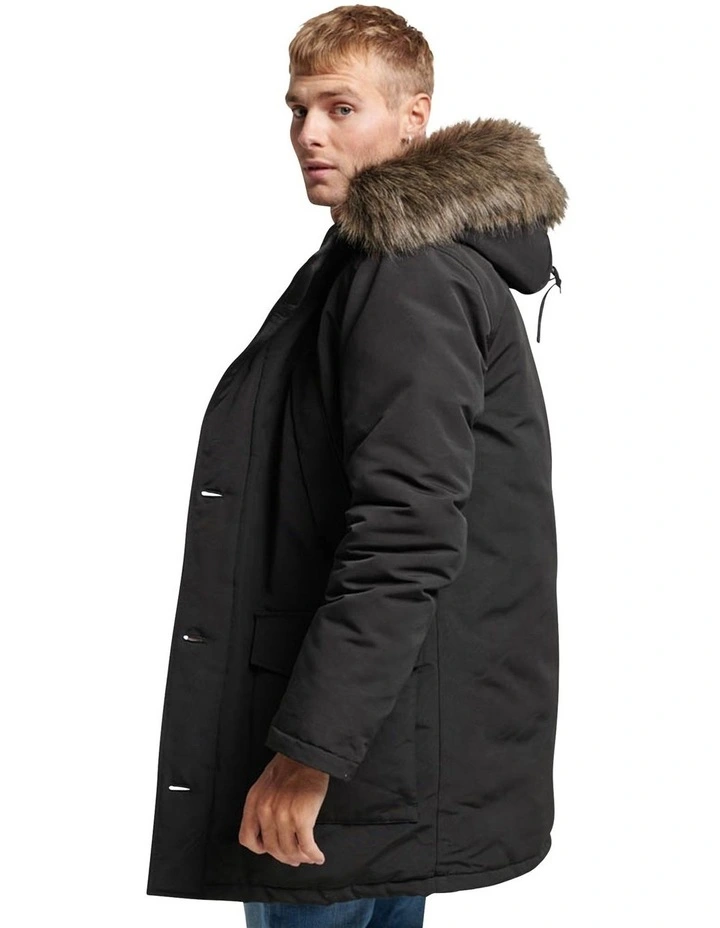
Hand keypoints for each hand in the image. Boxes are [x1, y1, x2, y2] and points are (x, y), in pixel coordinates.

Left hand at [238, 752, 328, 866]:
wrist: (307, 754)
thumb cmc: (290, 766)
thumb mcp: (265, 785)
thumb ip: (263, 806)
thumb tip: (272, 831)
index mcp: (254, 802)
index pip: (247, 839)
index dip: (260, 848)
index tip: (272, 849)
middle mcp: (265, 811)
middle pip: (272, 848)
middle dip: (285, 857)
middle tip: (295, 859)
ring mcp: (283, 816)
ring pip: (289, 850)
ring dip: (301, 858)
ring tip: (309, 857)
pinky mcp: (302, 818)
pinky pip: (306, 845)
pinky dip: (313, 855)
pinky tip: (318, 856)